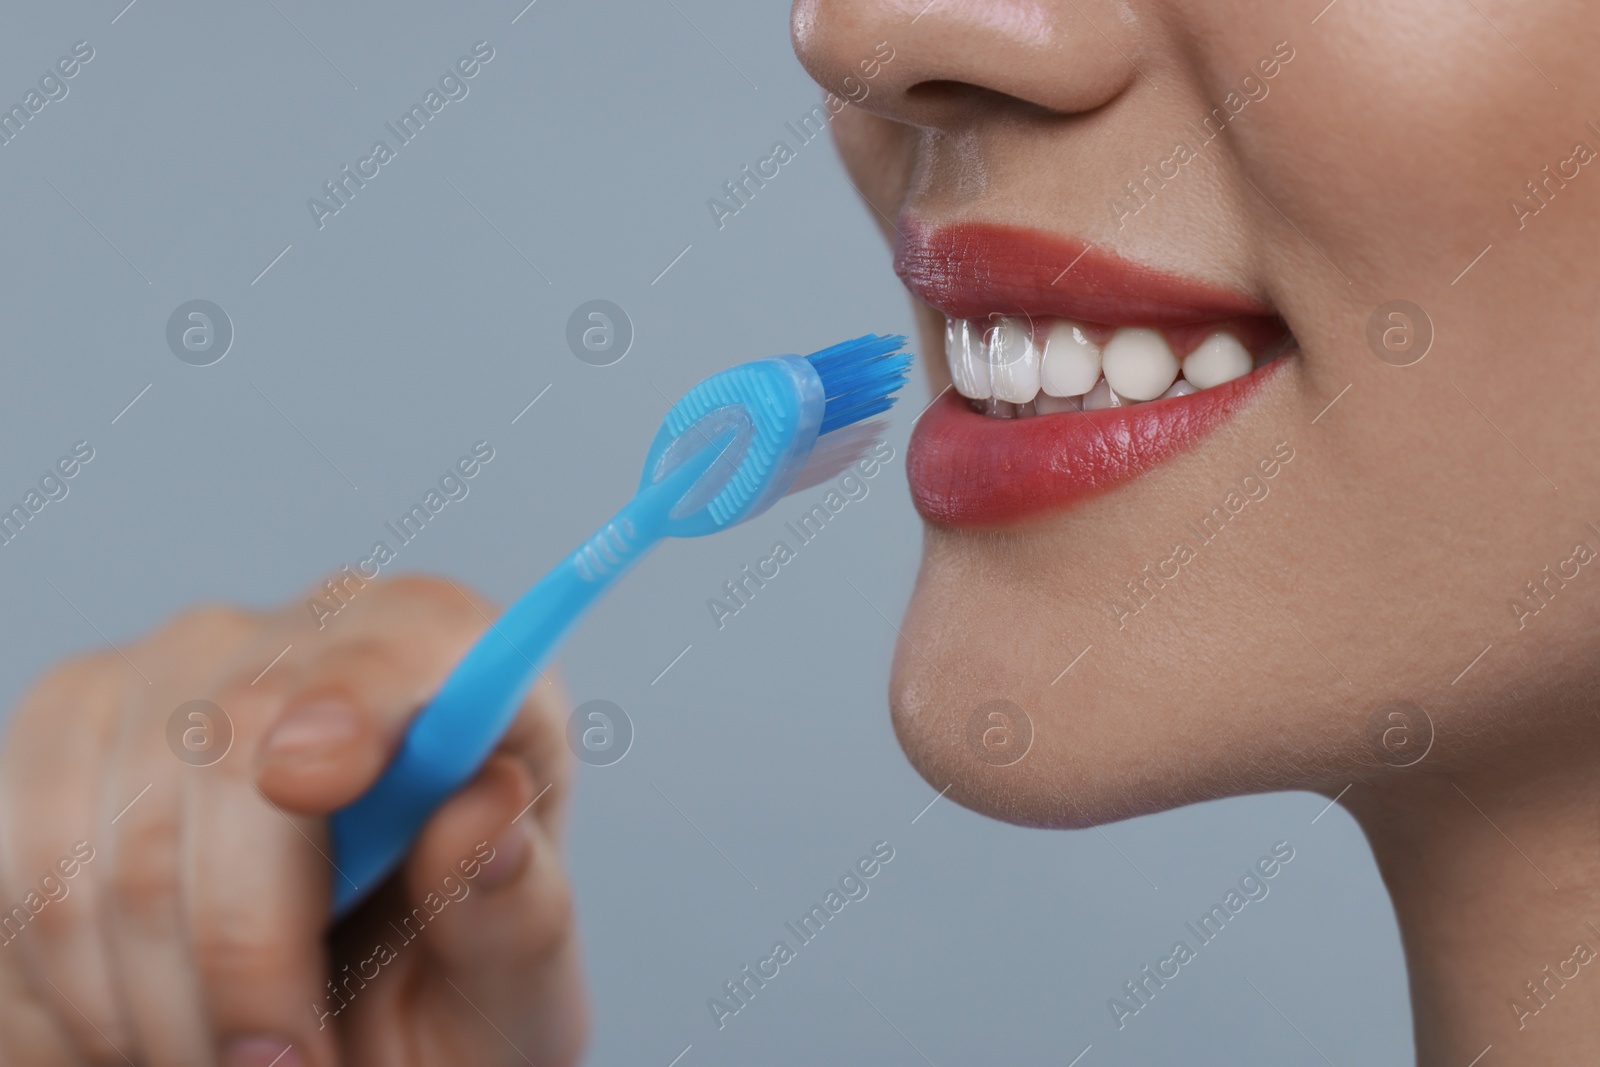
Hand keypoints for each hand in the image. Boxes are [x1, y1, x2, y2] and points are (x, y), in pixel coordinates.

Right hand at [0, 575, 586, 1066]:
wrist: (321, 1039)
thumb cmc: (440, 997)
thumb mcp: (510, 992)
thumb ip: (514, 913)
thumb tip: (489, 814)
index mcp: (465, 678)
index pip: (415, 635)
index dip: (357, 694)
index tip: (307, 779)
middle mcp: (325, 637)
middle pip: (239, 741)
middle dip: (248, 941)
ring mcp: (186, 665)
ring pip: (128, 824)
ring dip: (165, 990)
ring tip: (232, 1065)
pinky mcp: (74, 722)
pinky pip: (39, 858)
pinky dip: (82, 980)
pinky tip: (149, 1026)